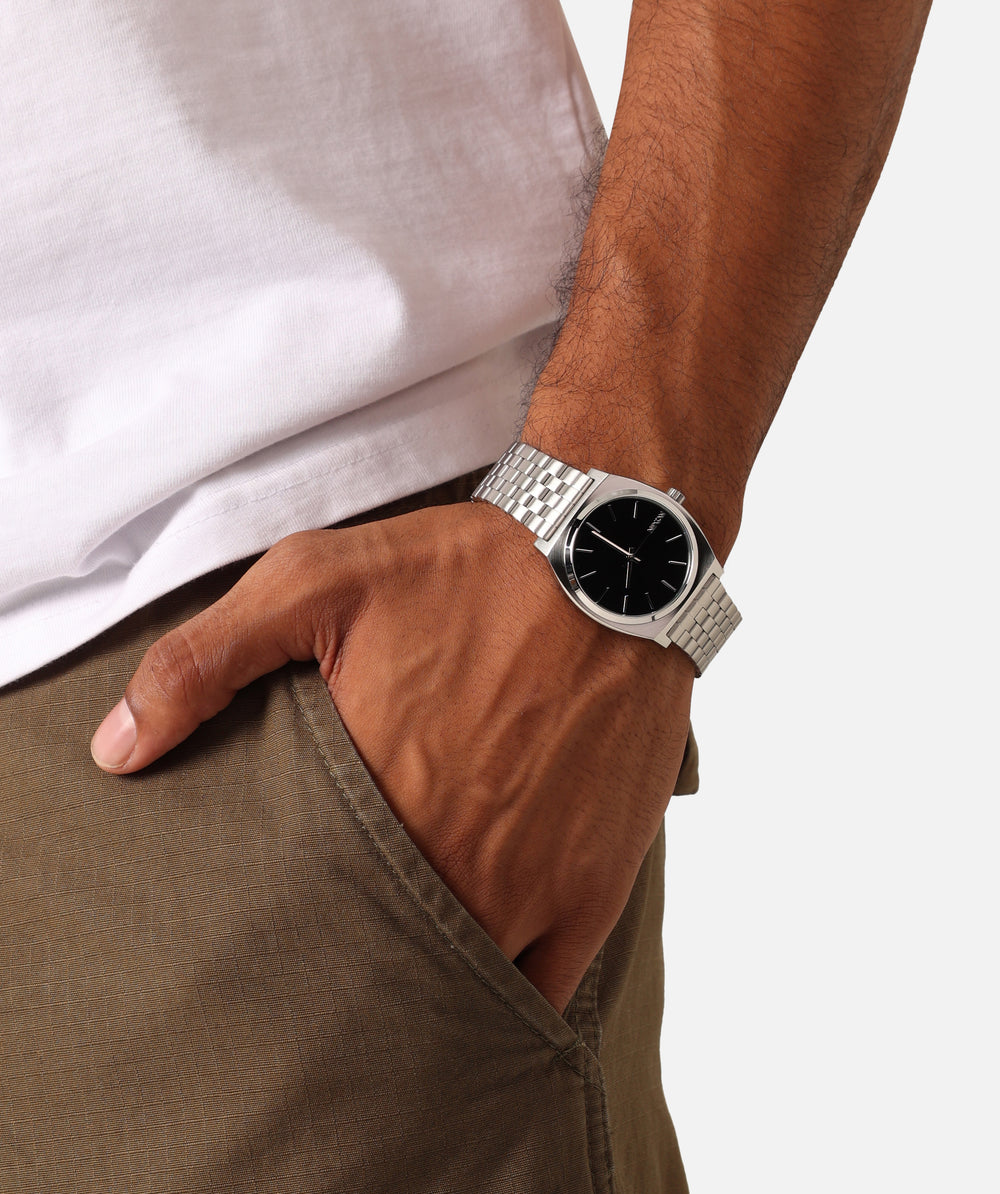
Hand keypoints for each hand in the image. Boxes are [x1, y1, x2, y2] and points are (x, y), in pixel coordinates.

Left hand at [90, 500, 694, 1012]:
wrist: (610, 558)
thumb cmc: (465, 569)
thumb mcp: (312, 581)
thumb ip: (204, 662)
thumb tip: (118, 750)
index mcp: (376, 802)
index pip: (302, 923)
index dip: (283, 935)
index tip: (272, 929)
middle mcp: (453, 861)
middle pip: (379, 964)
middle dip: (350, 965)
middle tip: (329, 951)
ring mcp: (532, 883)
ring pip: (457, 983)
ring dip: (422, 986)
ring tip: (395, 970)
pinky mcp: (597, 883)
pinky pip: (543, 987)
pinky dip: (505, 993)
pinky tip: (475, 978)